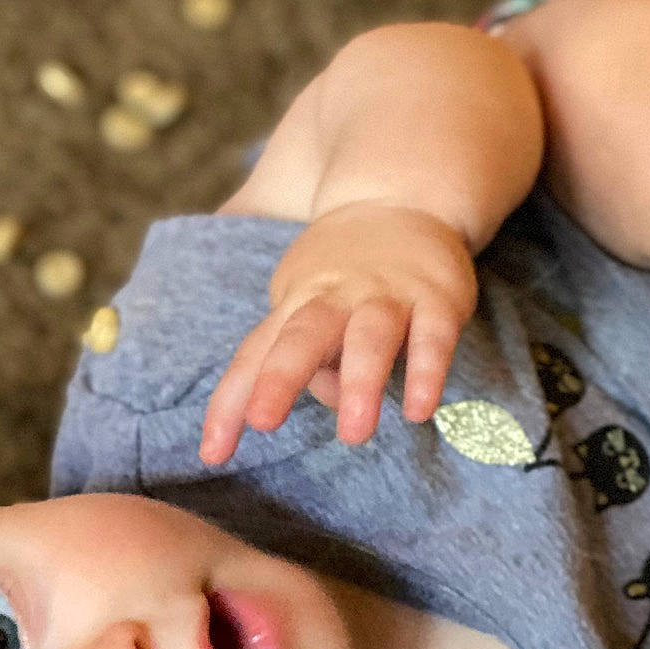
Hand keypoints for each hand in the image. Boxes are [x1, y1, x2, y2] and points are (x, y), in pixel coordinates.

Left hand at [198, 200, 479, 464]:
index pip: (254, 355)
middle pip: (301, 337)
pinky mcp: (437, 299)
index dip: (230, 403)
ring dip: (361, 384)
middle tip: (263, 422)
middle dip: (280, 378)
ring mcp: (386, 296)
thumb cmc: (342, 271)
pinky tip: (419, 410)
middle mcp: (335, 298)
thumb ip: (309, 364)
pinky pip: (432, 337)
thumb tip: (332, 399)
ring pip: (369, 338)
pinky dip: (426, 372)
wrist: (403, 196)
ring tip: (355, 435)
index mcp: (295, 304)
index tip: (212, 453)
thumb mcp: (306, 305)